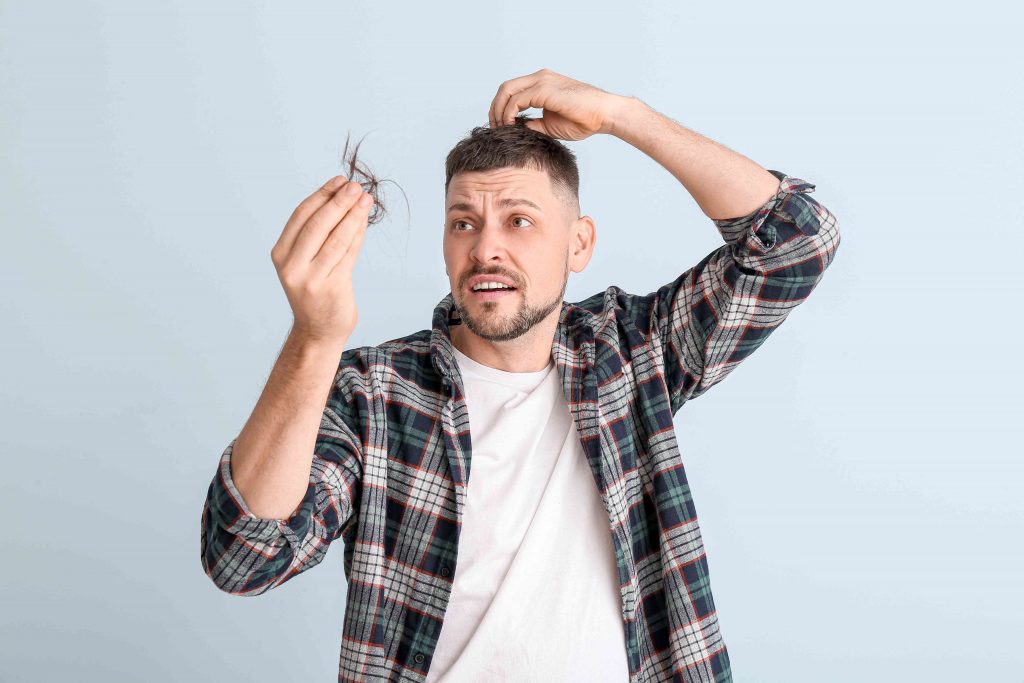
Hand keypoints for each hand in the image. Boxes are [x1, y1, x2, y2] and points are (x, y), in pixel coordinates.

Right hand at [270, 175, 373, 344]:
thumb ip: (317, 234)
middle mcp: (291, 265)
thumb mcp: (305, 261)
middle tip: (356, 187)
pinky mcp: (332, 287)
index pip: (301, 215)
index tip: (339, 180)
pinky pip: (348, 254)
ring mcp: (311, 278)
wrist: (318, 331)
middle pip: (318, 224)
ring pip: (336, 238)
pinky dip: (358, 235)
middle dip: (339, 202)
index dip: (322, 195)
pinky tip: (364, 222)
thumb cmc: (315, 290)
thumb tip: (342, 197)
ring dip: (353, 216)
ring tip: (365, 199)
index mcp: (280, 253)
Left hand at [487, 68, 628, 140]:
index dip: (501, 108)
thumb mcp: (550, 125)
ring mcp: (542, 80)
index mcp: (542, 83)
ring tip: (501, 129)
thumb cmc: (584, 120)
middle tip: (494, 128)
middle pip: (505, 88)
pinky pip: (516, 100)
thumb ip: (533, 124)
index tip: (499, 126)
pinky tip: (511, 126)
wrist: (604, 114)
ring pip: (507, 91)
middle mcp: (540, 77)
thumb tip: (516, 130)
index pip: (512, 90)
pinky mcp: (544, 89)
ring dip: (499, 111)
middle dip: (495, 108)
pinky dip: (509, 113)